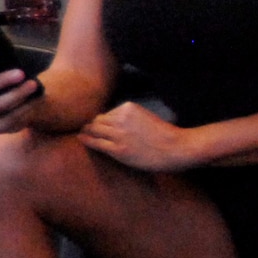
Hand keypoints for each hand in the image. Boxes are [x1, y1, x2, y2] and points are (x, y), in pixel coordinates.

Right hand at [0, 57, 42, 131]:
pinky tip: (34, 100)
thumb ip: (2, 55)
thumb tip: (10, 46)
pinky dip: (22, 109)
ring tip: (33, 85)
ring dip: (15, 95)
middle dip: (1, 81)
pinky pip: (7, 120)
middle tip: (20, 72)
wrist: (25, 97)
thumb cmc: (12, 74)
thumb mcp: (6, 62)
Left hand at [77, 102, 201, 172]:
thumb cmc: (164, 135)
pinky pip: (96, 143)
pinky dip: (86, 140)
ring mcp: (119, 134)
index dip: (105, 121)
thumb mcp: (145, 117)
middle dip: (94, 125)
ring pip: (95, 130)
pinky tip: (80, 138)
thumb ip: (129, 117)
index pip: (108, 113)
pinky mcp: (118, 149)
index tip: (101, 125)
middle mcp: (121, 118)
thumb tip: (109, 121)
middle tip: (86, 128)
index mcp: (128, 107)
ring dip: (88, 132)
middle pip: (98, 120)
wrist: (176, 148)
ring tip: (82, 133)